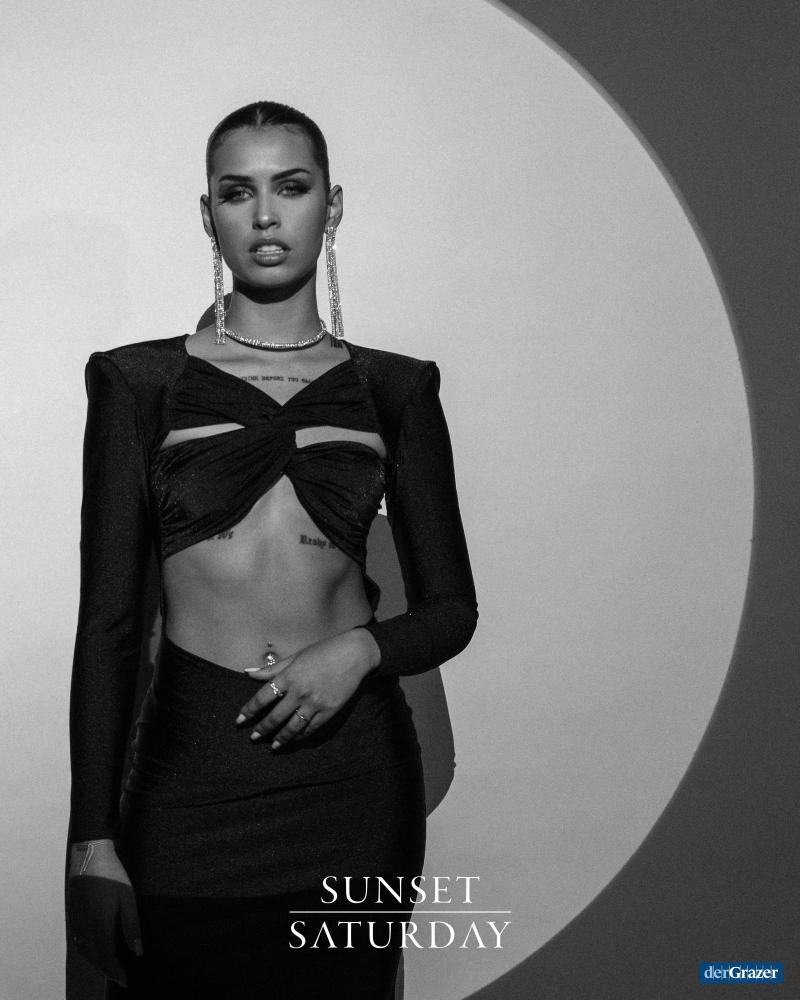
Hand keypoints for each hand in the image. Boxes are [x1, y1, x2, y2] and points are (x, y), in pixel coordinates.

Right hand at [68, 840, 141, 986]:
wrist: (90, 855)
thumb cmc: (112, 874)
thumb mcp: (127, 897)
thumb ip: (132, 925)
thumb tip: (137, 951)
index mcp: (99, 924)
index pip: (106, 958)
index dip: (115, 972)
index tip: (125, 981)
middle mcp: (84, 927)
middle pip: (94, 958)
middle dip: (107, 970)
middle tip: (120, 977)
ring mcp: (76, 921)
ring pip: (84, 952)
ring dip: (96, 962)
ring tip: (110, 967)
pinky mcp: (73, 915)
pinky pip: (78, 942)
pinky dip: (87, 952)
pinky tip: (96, 949)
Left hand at [236, 628, 380, 748]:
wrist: (354, 654)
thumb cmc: (323, 651)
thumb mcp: (296, 657)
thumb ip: (272, 669)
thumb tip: (248, 673)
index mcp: (289, 676)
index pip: (262, 698)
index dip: (249, 710)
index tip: (240, 720)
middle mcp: (299, 692)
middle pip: (275, 717)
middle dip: (262, 729)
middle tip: (253, 738)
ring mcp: (315, 703)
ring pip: (292, 727)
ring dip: (280, 739)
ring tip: (273, 746)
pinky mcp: (329, 711)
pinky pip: (311, 728)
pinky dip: (301, 736)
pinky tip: (295, 740)